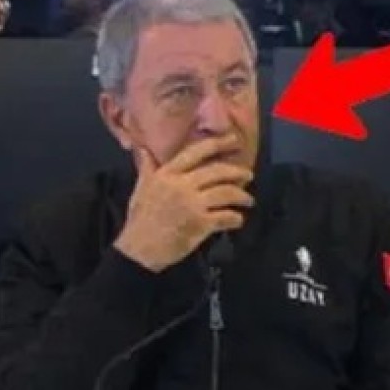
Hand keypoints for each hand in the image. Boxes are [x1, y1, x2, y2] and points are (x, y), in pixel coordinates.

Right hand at [113, 138, 254, 271]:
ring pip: (226, 193)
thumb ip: (148, 168)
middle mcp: (181, 185)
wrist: (140, 248)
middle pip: (217, 171)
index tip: (234, 140)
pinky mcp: (201, 223)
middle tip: (249, 175)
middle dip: (237, 172)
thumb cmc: (141, 219)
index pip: (196, 152)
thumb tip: (143, 148)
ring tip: (248, 200)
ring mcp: (193, 204)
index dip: (218, 144)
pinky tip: (238, 219)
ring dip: (242, 196)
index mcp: (167, 174)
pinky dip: (236, 218)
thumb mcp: (141, 188)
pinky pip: (226, 216)